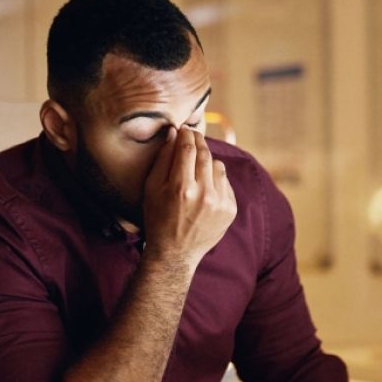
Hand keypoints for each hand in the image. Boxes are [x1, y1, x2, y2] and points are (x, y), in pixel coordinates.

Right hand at [141, 128, 236, 267]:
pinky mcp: (230, 210)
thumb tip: (173, 133)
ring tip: (197, 164)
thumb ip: (162, 159)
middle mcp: (204, 194)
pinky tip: (205, 185)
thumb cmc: (157, 219)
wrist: (175, 254)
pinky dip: (216, 178)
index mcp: (181, 188)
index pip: (188, 148)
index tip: (185, 128)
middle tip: (193, 135)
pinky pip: (226, 182)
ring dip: (208, 160)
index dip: (187, 134)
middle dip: (198, 141)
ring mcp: (220, 203)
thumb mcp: (151, 189)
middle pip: (205, 154)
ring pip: (218, 166)